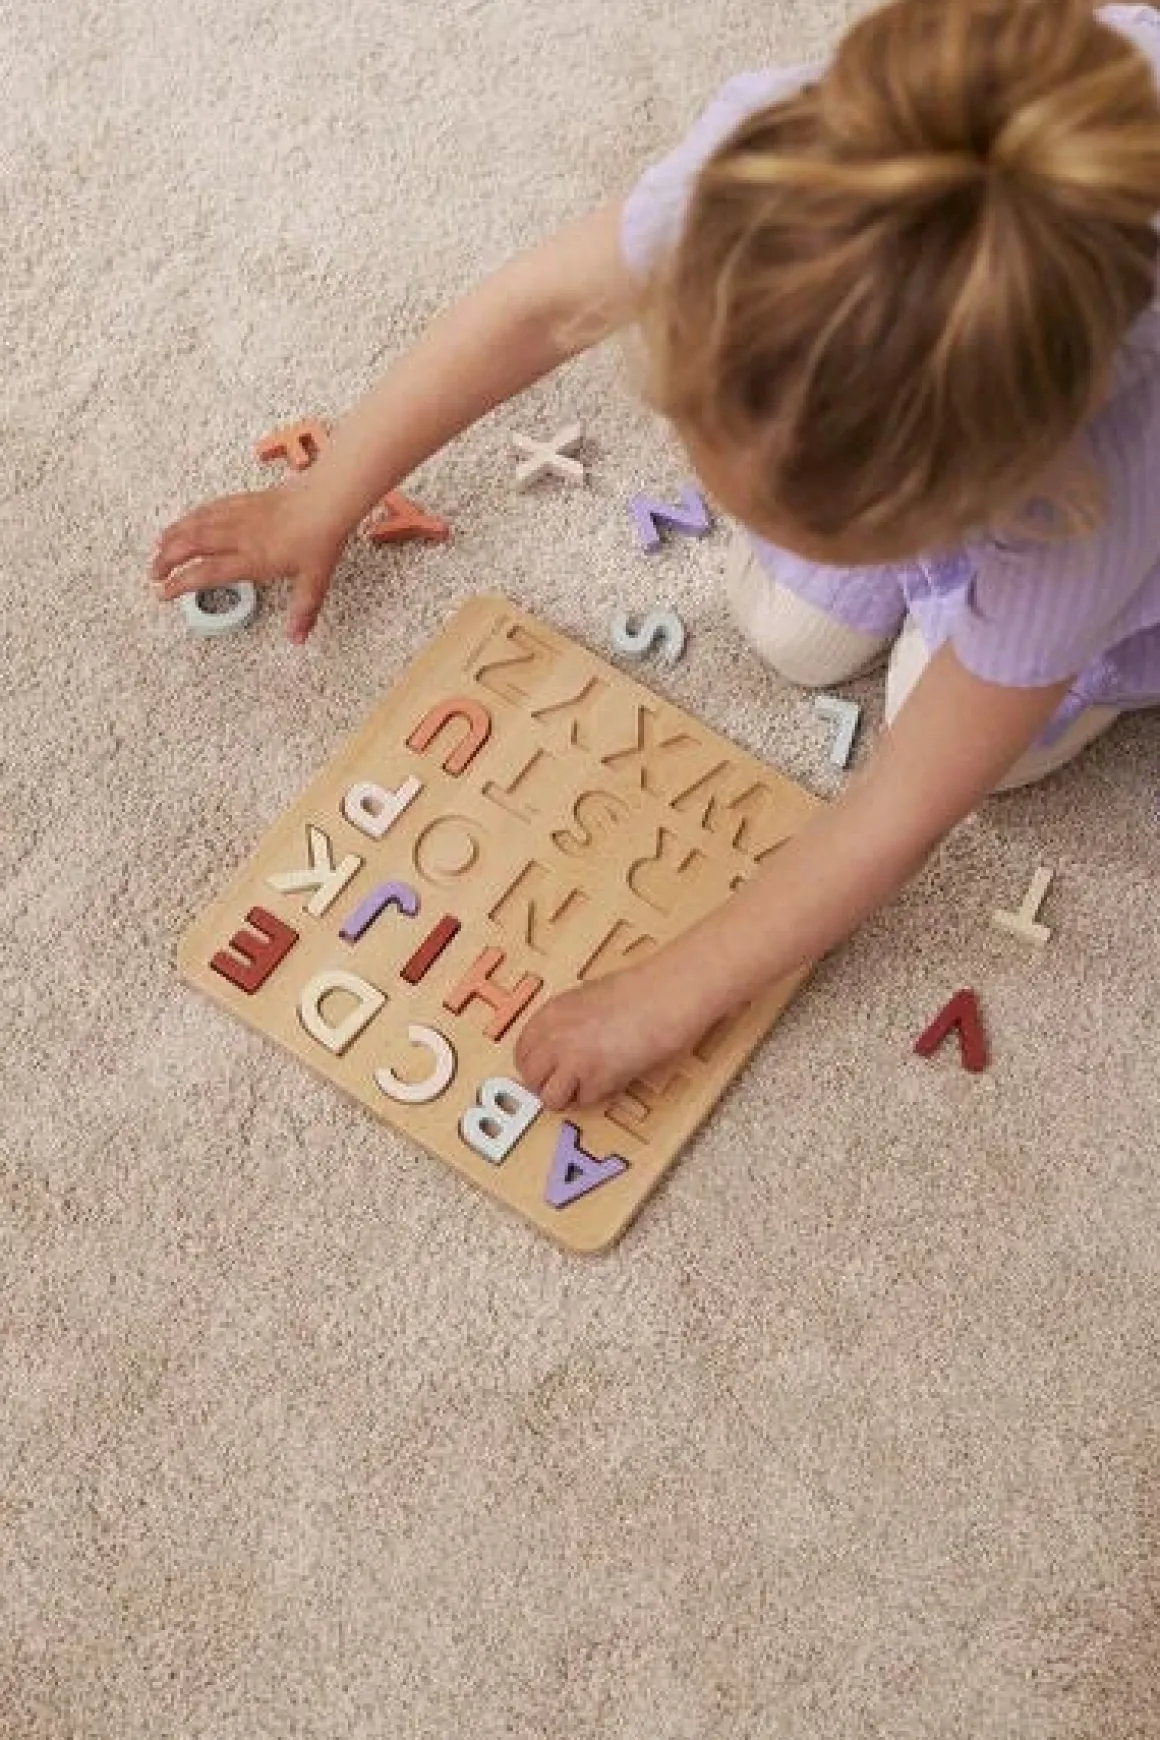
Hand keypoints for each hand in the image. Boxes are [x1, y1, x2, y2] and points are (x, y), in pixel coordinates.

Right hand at [151, 477, 349, 643]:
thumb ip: (303, 611)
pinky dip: (191, 516)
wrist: (328, 498)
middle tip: (153, 573)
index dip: (180, 583)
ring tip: (158, 547)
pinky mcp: (244, 500)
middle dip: (166, 559)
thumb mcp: (315, 580)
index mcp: (253, 558)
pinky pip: (209, 508)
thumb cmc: (321, 535)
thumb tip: (297, 638)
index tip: (164, 592)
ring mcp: (239, 515)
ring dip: (173, 535)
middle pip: (191, 544)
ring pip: (196, 523)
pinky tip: (185, 521)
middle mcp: (240, 535)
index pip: (206, 572)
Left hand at [514, 963, 705, 1110]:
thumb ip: (565, 1024)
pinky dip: (599, 1095)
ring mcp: (572, 1060)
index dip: (535, 1067)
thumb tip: (556, 1049)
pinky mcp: (596, 1079)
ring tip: (591, 1082)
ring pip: (551, 1098)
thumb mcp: (586, 999)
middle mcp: (554, 1038)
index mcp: (549, 1014)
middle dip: (548, 1085)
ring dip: (570, 1095)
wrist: (665, 996)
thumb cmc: (637, 992)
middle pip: (531, 1079)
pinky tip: (615, 1076)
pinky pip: (585, 1101)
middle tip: (569, 1082)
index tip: (546, 1072)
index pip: (521, 1053)